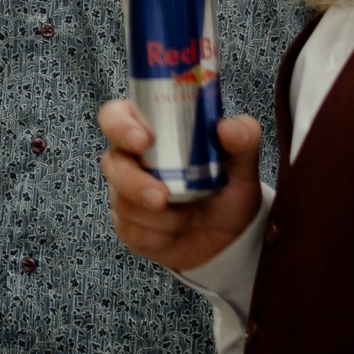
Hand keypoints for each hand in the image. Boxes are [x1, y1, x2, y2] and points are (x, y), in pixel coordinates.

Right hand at [97, 100, 264, 273]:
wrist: (230, 237)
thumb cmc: (228, 188)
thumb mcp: (242, 162)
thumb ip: (242, 138)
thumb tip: (228, 128)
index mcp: (149, 131)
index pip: (116, 116)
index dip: (120, 125)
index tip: (143, 140)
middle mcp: (130, 160)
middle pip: (111, 163)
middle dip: (134, 182)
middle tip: (162, 196)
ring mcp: (124, 194)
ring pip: (124, 202)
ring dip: (162, 215)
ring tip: (190, 215)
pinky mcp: (127, 227)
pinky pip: (134, 231)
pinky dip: (162, 234)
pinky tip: (178, 231)